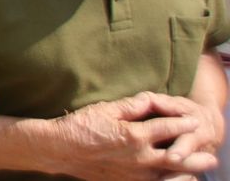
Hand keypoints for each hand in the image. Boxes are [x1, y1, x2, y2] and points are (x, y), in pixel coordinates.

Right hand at [52, 93, 217, 179]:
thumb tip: (151, 100)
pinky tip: (171, 180)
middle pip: (177, 157)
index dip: (183, 123)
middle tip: (211, 157)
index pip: (167, 128)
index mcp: (135, 136)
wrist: (60, 150)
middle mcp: (139, 158)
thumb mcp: (105, 109)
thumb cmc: (80, 126)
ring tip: (198, 172)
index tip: (194, 120)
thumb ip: (131, 106)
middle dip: (195, 156)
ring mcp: (134, 174)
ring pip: (169, 176)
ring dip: (186, 173)